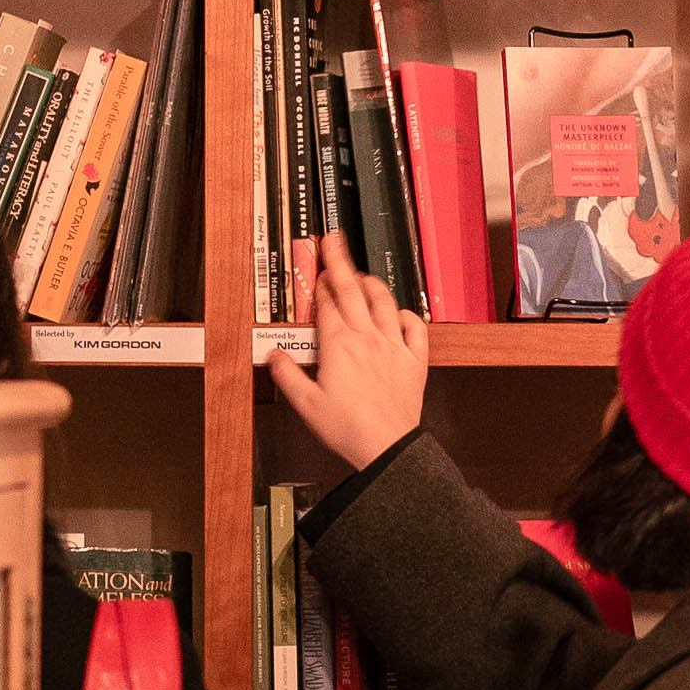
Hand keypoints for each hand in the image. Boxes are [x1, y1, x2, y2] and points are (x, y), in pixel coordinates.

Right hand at [266, 229, 427, 470]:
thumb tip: (273, 355)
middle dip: (340, 262)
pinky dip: (408, 316)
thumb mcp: (306, 404)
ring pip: (384, 302)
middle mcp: (367, 339)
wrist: (386, 448)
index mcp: (338, 346)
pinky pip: (415, 329)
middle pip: (352, 291)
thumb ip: (287, 375)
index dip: (320, 286)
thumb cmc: (348, 428)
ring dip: (372, 284)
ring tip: (363, 274)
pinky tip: (400, 313)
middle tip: (335, 241)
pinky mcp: (414, 361)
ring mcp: (393, 347)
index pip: (327, 304)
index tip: (316, 272)